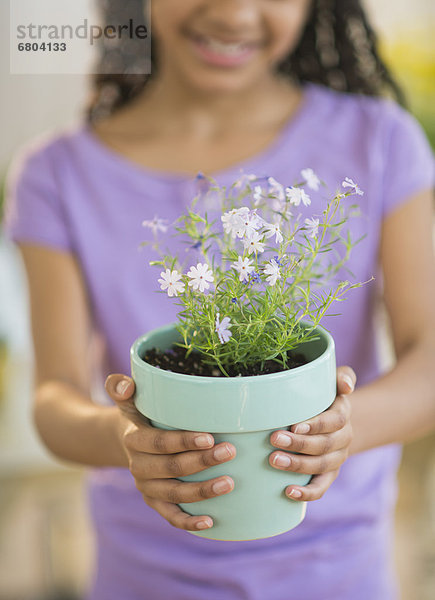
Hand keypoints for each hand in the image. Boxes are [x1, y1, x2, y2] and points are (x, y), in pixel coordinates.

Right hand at [105, 374, 235, 531]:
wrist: (124, 441)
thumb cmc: (138, 415)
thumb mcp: (128, 400)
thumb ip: (121, 387)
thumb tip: (124, 384)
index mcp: (134, 440)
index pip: (159, 443)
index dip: (183, 442)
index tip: (209, 437)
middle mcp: (139, 467)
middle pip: (172, 468)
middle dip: (202, 462)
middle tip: (229, 452)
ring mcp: (147, 487)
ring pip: (174, 494)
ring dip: (202, 491)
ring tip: (229, 483)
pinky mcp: (154, 502)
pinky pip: (170, 516)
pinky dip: (188, 522)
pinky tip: (210, 522)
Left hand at [269, 366, 355, 501]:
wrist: (334, 421)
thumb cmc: (325, 396)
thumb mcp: (334, 381)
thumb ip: (342, 376)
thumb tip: (346, 384)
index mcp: (342, 414)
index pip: (334, 421)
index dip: (315, 425)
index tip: (294, 425)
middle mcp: (343, 438)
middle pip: (324, 445)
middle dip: (298, 444)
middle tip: (273, 439)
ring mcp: (336, 458)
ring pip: (321, 466)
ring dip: (297, 465)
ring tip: (274, 461)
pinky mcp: (328, 474)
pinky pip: (321, 487)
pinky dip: (307, 493)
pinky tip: (288, 492)